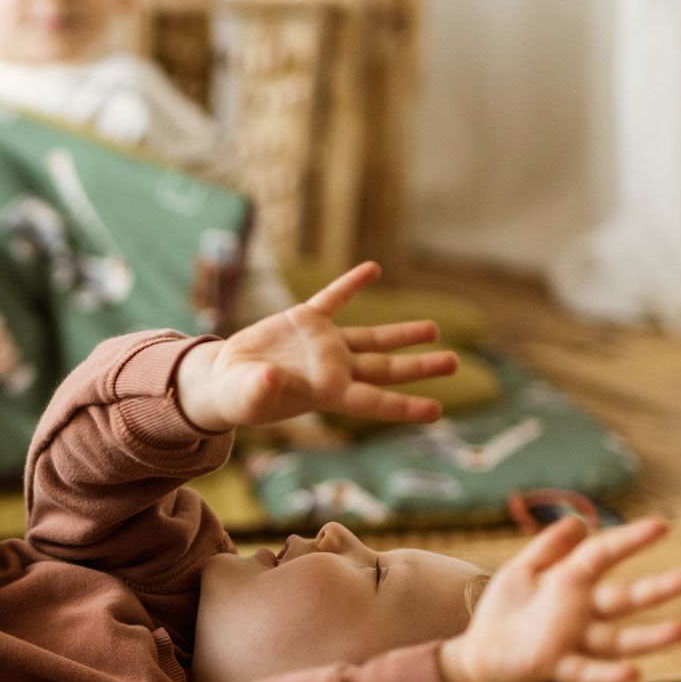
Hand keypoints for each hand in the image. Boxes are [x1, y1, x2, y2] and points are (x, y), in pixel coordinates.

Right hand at [173, 262, 460, 430]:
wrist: (226, 377)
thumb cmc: (240, 397)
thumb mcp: (247, 396)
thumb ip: (261, 389)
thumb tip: (272, 377)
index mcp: (325, 393)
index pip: (372, 401)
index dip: (403, 407)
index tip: (436, 412)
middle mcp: (333, 369)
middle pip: (385, 368)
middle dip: (419, 366)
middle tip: (454, 362)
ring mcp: (323, 344)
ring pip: (371, 337)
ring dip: (402, 332)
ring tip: (434, 330)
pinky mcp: (306, 321)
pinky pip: (335, 298)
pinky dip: (353, 284)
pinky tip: (373, 269)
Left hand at [438, 517, 680, 681]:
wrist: (480, 654)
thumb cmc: (507, 610)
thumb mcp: (523, 570)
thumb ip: (549, 548)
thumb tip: (580, 520)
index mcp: (573, 581)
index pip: (604, 555)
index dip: (629, 539)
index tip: (663, 525)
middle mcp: (582, 612)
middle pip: (626, 598)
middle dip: (661, 588)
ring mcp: (573, 641)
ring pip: (618, 640)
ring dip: (650, 637)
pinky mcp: (557, 666)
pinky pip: (588, 672)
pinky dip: (609, 675)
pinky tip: (634, 673)